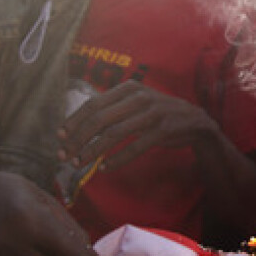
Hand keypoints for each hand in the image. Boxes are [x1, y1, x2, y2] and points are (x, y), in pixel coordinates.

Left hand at [58, 81, 219, 171]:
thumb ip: (113, 109)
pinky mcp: (163, 129)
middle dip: (78, 139)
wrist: (195, 120)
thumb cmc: (158, 113)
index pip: (93, 104)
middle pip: (100, 119)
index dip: (74, 121)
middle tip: (65, 155)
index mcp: (129, 88)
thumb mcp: (136, 103)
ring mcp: (153, 113)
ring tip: (80, 163)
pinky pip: (135, 147)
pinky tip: (105, 168)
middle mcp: (139, 97)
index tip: (60, 136)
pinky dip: (118, 159)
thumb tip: (78, 124)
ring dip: (93, 151)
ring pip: (114, 134)